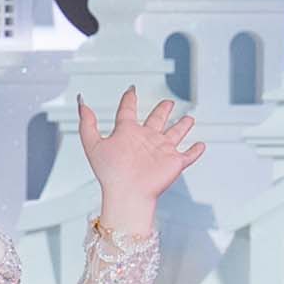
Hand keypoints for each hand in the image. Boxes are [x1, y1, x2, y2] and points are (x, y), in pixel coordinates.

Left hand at [76, 88, 202, 235]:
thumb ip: (87, 122)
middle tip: (168, 102)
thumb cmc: (110, 173)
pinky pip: (188, 155)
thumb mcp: (93, 144)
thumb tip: (81, 102)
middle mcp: (145, 140)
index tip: (131, 90)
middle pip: (156, 120)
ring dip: (182, 126)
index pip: (127, 111)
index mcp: (127, 133)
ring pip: (175, 134)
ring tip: (189, 118)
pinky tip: (201, 145)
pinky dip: (195, 151)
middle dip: (162, 110)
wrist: (127, 193)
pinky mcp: (174, 162)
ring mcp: (161, 151)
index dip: (129, 100)